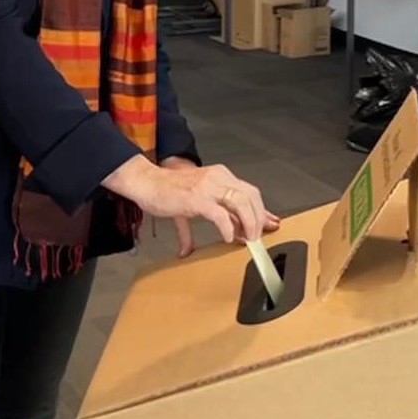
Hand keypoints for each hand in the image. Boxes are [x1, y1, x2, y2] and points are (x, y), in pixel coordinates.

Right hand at [103, 155, 279, 245]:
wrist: (146, 183)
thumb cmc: (167, 191)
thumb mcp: (194, 204)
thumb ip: (211, 219)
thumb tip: (210, 243)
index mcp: (220, 175)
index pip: (249, 191)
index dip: (261, 210)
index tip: (270, 224)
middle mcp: (218, 177)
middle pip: (251, 195)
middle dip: (258, 218)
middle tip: (256, 237)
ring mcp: (208, 186)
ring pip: (241, 202)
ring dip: (248, 223)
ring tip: (246, 239)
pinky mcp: (197, 198)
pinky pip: (221, 215)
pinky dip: (228, 228)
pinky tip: (227, 238)